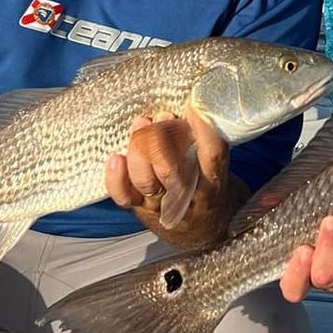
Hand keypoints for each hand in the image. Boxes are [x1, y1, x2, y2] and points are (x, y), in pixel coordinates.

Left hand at [105, 108, 235, 250]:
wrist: (201, 232)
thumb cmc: (208, 190)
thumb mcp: (217, 167)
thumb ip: (206, 141)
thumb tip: (191, 100)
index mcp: (214, 184)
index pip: (212, 158)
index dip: (203, 132)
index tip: (194, 106)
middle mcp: (188, 198)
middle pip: (172, 172)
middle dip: (162, 140)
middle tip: (162, 115)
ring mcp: (160, 206)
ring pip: (147, 182)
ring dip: (140, 151)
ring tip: (141, 123)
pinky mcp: (140, 208)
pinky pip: (124, 196)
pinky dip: (116, 178)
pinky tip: (115, 158)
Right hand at [279, 210, 332, 302]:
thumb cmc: (329, 222)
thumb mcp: (306, 218)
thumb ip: (287, 214)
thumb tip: (267, 199)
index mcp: (301, 273)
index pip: (292, 287)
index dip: (296, 273)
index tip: (303, 249)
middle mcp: (323, 284)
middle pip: (321, 277)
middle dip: (327, 248)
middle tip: (330, 221)